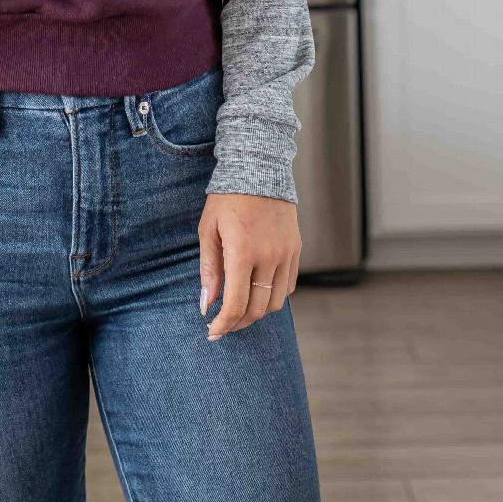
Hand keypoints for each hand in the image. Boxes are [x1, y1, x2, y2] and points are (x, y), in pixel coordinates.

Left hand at [198, 193, 299, 339]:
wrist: (259, 169)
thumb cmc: (227, 199)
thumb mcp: (208, 230)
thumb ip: (209, 270)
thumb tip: (206, 304)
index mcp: (243, 251)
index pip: (236, 303)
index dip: (224, 324)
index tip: (213, 332)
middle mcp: (269, 256)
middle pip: (257, 309)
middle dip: (238, 323)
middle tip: (223, 325)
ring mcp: (286, 254)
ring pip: (275, 303)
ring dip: (257, 313)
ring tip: (239, 310)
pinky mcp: (296, 250)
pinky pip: (288, 287)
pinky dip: (272, 297)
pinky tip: (256, 292)